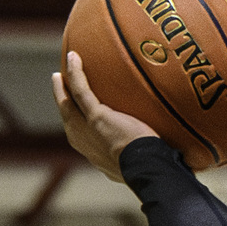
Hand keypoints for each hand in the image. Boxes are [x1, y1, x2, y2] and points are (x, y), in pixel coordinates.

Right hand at [52, 51, 157, 181]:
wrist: (147, 169)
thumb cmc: (152, 168)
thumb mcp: (143, 162)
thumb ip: (144, 151)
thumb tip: (165, 148)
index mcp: (95, 155)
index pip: (82, 135)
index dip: (79, 122)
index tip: (80, 112)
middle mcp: (84, 143)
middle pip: (69, 117)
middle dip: (64, 102)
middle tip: (60, 85)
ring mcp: (86, 129)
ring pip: (69, 102)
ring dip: (63, 86)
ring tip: (61, 72)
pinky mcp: (95, 116)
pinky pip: (80, 89)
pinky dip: (75, 72)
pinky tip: (73, 56)